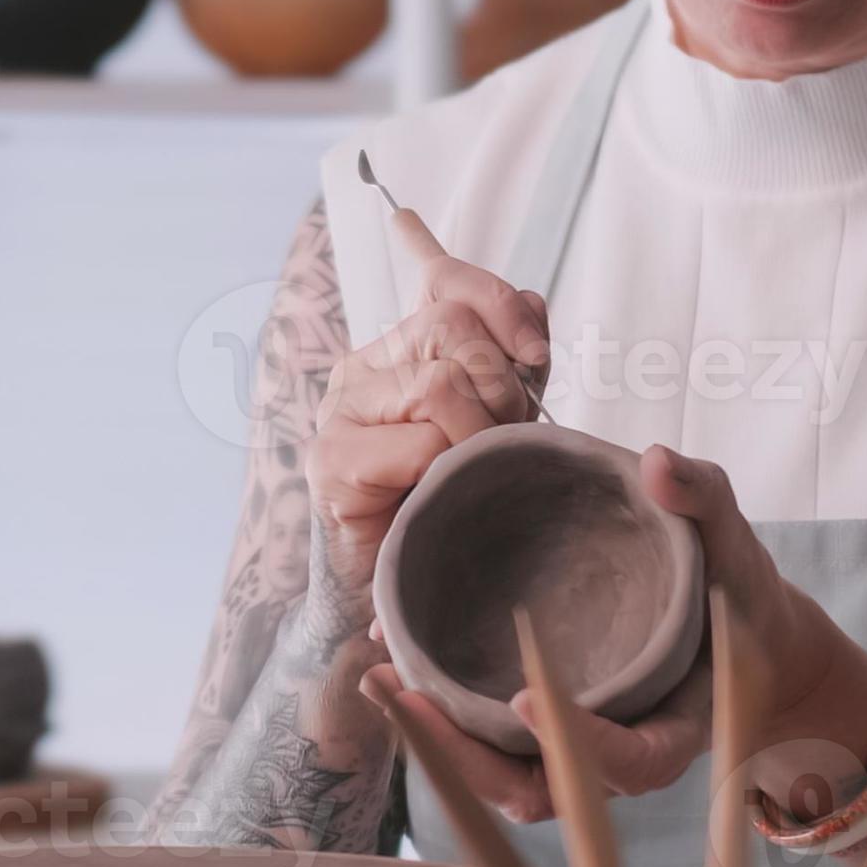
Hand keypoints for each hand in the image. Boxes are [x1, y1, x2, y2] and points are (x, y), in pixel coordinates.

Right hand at [304, 211, 550, 598]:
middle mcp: (363, 367)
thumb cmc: (451, 498)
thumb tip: (535, 302)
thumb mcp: (496, 419)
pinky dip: (445, 471)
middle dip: (500, 384)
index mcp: (400, 348)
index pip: (445, 282)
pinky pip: (419, 443)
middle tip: (502, 438)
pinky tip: (435, 494)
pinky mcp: (331, 459)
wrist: (401, 583)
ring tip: (469, 472)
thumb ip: (514, 362)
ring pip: (439, 384)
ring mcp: (341, 411)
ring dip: (478, 436)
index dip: (501, 303)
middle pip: (451, 325)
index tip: (535, 354)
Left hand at [367, 445, 866, 824]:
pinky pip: (485, 750)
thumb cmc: (731, 589)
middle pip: (544, 790)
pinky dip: (438, 721)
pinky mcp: (538, 740)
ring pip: (501, 780)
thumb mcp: (731, 540)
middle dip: (470, 758)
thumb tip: (656, 461)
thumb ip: (701, 498)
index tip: (525, 698)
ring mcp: (574, 757)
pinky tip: (389, 666)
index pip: (637, 760)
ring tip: (378, 680)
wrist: (727, 631)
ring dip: (436, 744)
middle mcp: (618, 758)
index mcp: (677, 726)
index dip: (582, 738)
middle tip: (406, 697)